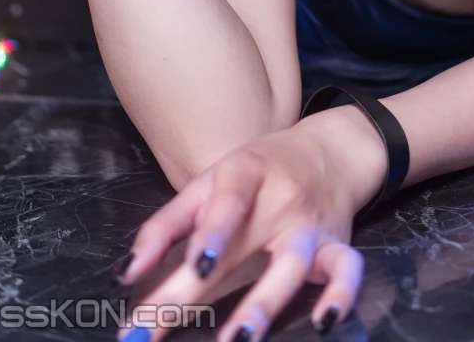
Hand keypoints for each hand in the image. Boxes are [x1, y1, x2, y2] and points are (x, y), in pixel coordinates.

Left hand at [114, 125, 366, 340]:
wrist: (330, 151)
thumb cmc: (259, 172)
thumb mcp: (210, 182)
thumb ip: (166, 226)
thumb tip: (125, 275)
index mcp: (245, 175)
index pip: (225, 204)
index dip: (209, 234)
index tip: (190, 267)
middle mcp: (280, 200)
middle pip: (245, 246)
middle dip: (202, 293)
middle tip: (158, 332)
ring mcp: (311, 226)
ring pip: (294, 263)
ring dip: (267, 302)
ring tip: (239, 339)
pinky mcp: (339, 245)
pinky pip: (348, 269)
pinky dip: (341, 295)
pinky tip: (324, 323)